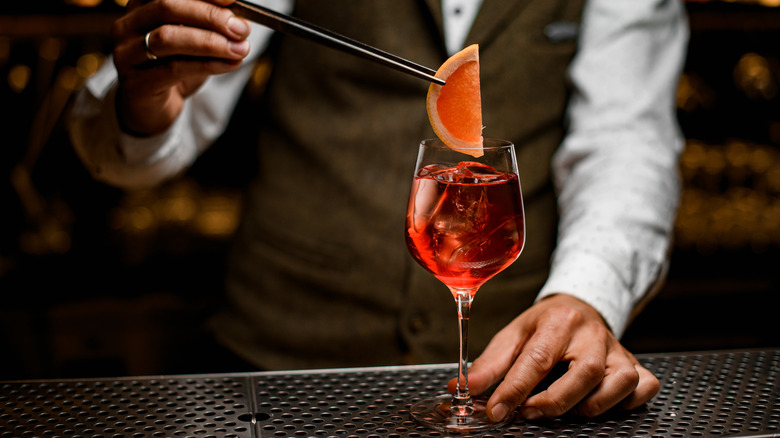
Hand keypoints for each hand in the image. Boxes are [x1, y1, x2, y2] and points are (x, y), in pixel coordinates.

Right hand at [110, 0, 251, 134]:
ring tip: (240, 49)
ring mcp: (126, 54)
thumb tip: (240, 20)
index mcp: (141, 6)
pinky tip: (229, 64)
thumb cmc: (173, 67)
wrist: (152, 108)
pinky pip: (174, 69)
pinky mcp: (136, 83)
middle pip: (166, 7)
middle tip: (241, 28)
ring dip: (210, 42)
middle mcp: (127, 25)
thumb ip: (211, 26)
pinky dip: (208, 64)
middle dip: (209, 16)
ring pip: (168, 38)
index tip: (231, 0)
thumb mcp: (193, 40)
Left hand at [450, 294, 659, 420]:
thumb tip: (463, 388)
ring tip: (564, 407)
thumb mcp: (514, 335)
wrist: (580, 308)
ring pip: (618, 383)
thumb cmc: (545, 326)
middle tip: (528, 412)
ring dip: (590, 405)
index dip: (514, 389)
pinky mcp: (637, 364)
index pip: (537, 358)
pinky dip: (626, 403)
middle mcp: (593, 333)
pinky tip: (602, 402)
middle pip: (583, 374)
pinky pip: (643, 388)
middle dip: (552, 402)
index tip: (496, 411)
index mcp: (558, 320)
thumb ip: (490, 363)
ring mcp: (619, 349)